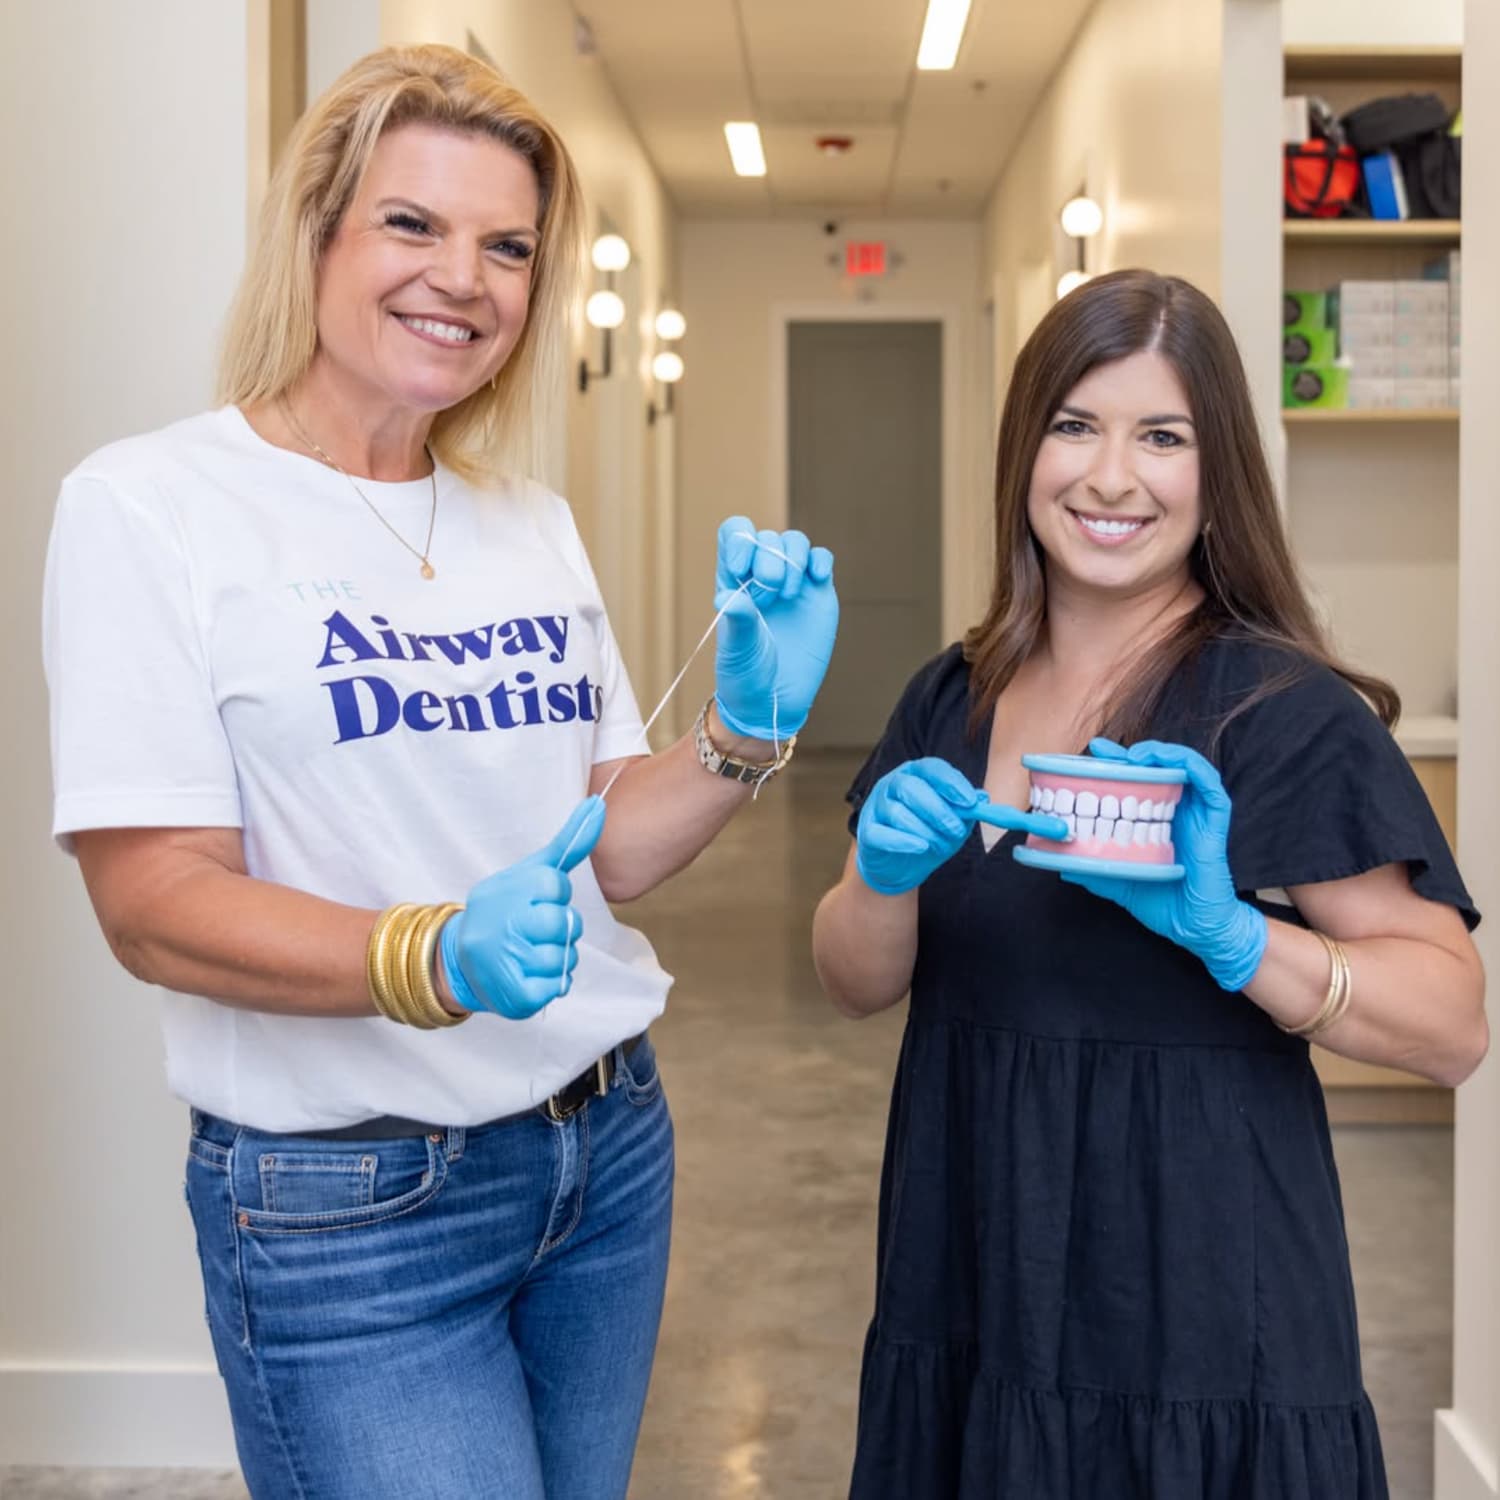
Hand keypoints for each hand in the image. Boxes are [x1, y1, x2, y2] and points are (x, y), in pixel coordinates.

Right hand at [439, 797, 605, 1019]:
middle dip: (559, 929)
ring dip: (556, 958)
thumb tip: (599, 804)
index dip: (553, 896)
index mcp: (507, 892)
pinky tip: (529, 975)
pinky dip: (551, 983)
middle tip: (534, 931)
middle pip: (564, 924)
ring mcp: (508, 960)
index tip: (535, 901)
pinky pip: (558, 987)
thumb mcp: (531, 871)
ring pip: (564, 957)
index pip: (555, 886)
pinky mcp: (517, 995)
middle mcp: (504, 924)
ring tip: (529, 953)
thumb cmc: (507, 909)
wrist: (461, 960)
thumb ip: (568, 842)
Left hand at [713, 515, 837, 739]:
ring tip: (788, 595)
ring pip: (795, 542)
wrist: (776, 701)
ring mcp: (791, 583)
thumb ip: (737, 620)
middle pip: (767, 537)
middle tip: (768, 599)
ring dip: (792, 560)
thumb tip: (728, 595)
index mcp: (733, 580)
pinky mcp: (817, 594)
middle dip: (769, 561)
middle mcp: (761, 575)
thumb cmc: (746, 675)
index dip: (740, 540)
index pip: (734, 534)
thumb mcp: (737, 650)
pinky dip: (820, 561)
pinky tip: (816, 578)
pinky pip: (822, 559)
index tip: (742, 569)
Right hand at [856, 758, 1066, 895]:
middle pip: (912, 788)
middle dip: (938, 810)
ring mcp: (876, 807)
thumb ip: (967, 810)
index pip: (932, 769)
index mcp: (916, 774)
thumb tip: (983, 798)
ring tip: (938, 845)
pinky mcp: (867, 832)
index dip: (951, 783)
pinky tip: (919, 847)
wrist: (900, 865)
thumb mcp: (954, 821)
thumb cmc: (928, 834)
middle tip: (956, 830)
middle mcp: (893, 784)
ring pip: (898, 812)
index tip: (969, 801)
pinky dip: (902, 841)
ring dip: (924, 830)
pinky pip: (881, 833)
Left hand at [1059, 738, 1266, 990]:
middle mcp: (1178, 811)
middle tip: (1102, 750)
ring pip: (1186, 766)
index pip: (1138, 781)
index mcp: (1157, 820)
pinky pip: (1210, 785)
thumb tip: (1062, 864)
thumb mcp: (1121, 879)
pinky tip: (1170, 763)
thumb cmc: (1164, 903)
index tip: (1093, 752)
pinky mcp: (1215, 821)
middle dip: (1131, 753)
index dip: (1117, 763)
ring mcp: (1197, 814)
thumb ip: (1096, 869)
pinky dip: (1191, 766)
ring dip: (1161, 753)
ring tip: (1135, 755)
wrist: (1196, 928)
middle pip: (1158, 768)